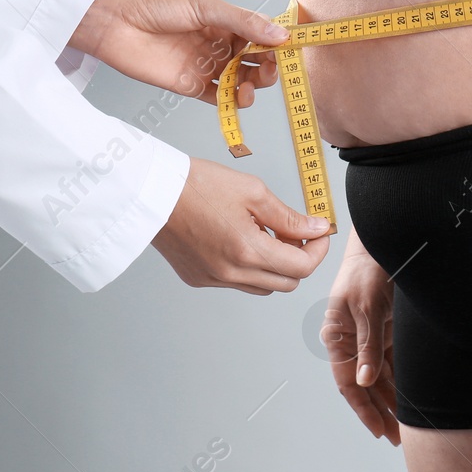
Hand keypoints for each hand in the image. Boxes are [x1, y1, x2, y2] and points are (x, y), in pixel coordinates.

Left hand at [69, 0, 285, 106]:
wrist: (113, 23)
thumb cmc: (153, 4)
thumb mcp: (203, 6)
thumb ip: (242, 21)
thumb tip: (280, 34)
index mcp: (225, 21)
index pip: (261, 34)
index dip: (277, 42)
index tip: (291, 48)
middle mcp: (219, 44)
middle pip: (256, 61)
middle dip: (269, 67)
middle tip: (271, 69)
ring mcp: (207, 66)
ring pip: (243, 81)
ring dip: (254, 86)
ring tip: (251, 86)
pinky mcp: (192, 86)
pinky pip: (221, 99)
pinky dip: (234, 103)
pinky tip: (240, 99)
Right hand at [152, 158, 331, 292]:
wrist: (151, 191)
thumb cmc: (196, 185)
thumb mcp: (253, 192)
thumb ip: (289, 216)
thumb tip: (316, 228)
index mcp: (247, 251)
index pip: (302, 267)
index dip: (318, 250)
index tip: (320, 232)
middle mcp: (230, 273)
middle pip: (287, 283)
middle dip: (299, 258)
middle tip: (295, 231)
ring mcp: (213, 279)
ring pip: (263, 286)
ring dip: (275, 266)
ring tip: (266, 234)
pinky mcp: (199, 279)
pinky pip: (237, 282)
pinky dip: (249, 267)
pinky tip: (240, 240)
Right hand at [321, 233, 398, 444]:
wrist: (387, 242)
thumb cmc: (368, 270)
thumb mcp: (367, 308)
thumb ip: (367, 346)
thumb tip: (365, 381)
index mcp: (338, 336)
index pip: (348, 382)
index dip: (363, 408)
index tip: (379, 431)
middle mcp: (352, 340)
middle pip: (366, 384)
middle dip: (381, 410)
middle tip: (398, 437)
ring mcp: (371, 335)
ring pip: (382, 376)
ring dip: (393, 398)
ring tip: (408, 424)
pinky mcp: (388, 329)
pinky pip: (395, 361)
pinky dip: (403, 378)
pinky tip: (413, 395)